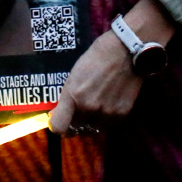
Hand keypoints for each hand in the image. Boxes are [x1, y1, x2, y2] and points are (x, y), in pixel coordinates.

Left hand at [50, 0, 175, 136]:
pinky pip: (108, 125)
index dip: (57, 126)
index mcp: (73, 95)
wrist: (124, 52)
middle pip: (75, 128)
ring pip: (92, 129)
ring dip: (90, 122)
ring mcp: (105, 113)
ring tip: (94, 106)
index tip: (59, 120)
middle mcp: (88, 108)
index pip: (58, 127)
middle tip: (78, 110)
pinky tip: (107, 105)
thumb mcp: (74, 75)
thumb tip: (59, 113)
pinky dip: (105, 119)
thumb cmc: (96, 58)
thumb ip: (68, 96)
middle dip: (74, 121)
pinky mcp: (121, 114)